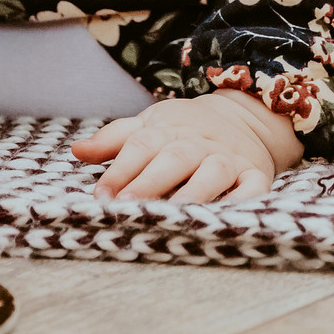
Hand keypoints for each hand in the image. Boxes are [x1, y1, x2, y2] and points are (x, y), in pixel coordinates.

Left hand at [71, 89, 303, 201]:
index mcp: (169, 130)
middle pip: (174, 159)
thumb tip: (77, 151)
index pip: (141, 146)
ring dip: (194, 192)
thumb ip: (114, 139)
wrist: (245, 117)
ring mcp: (229, 158)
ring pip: (213, 172)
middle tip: (127, 207)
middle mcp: (199, 143)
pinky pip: (253, 187)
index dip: (119, 170)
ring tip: (174, 214)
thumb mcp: (149, 124)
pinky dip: (244, 200)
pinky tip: (228, 216)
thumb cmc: (184, 129)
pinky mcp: (256, 175)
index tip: (100, 196)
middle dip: (149, 183)